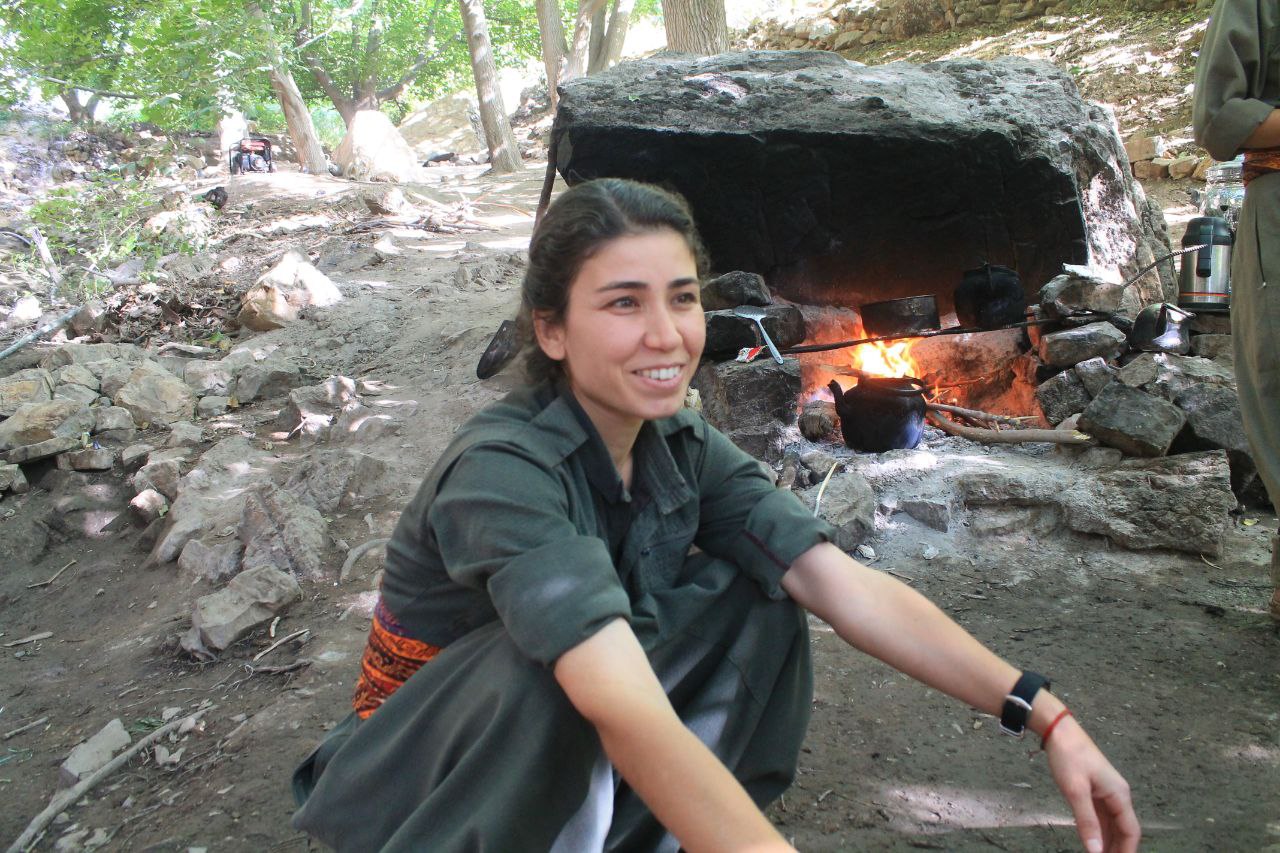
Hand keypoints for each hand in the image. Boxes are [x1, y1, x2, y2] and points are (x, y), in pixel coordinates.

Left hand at [1043, 716, 1139, 852]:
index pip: (1131, 831)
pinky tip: (1093, 842)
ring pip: (1112, 825)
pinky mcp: (1094, 791)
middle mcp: (1117, 795)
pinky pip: (1101, 817)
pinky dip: (1099, 831)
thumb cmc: (1069, 756)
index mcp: (1119, 795)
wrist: (1059, 731)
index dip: (1127, 851)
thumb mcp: (1075, 790)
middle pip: (1124, 830)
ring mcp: (1106, 793)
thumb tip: (1096, 850)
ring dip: (1108, 842)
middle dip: (1118, 848)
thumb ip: (1086, 821)